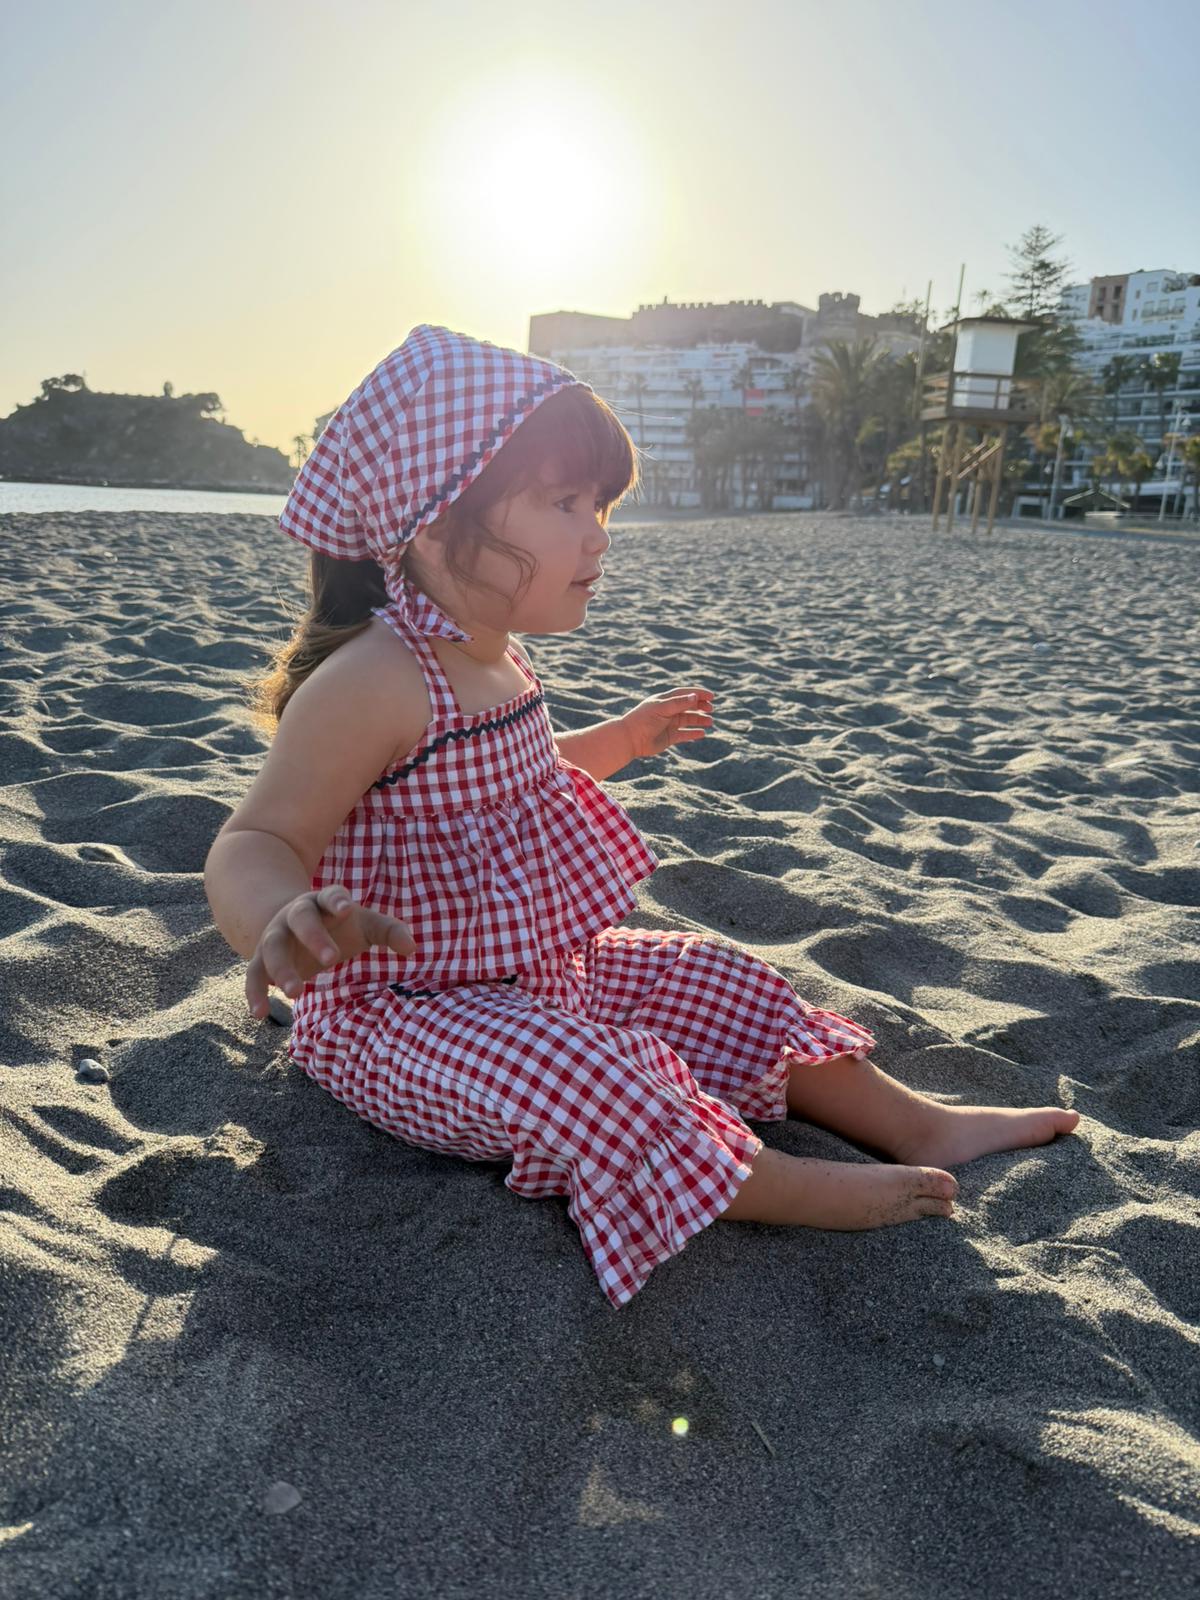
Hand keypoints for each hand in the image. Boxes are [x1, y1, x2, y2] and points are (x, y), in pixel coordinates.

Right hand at [245, 884, 415, 1018]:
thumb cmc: (338, 925)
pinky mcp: (261, 960)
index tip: (346, 909)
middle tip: (332, 960)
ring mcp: (275, 936)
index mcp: (323, 902)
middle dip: (314, 937)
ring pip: (272, 947)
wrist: (291, 923)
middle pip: (300, 919)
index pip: (330, 895)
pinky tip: (259, 1015)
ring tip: (296, 993)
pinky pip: (253, 974)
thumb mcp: (365, 924)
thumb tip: (412, 948)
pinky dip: (254, 993)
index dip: (337, 901)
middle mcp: (295, 915)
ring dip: (282, 969)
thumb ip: (389, 931)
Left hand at [621, 687, 714, 759]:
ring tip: (710, 722)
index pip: (684, 694)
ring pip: (688, 720)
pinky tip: (702, 733)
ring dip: (699, 720)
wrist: (630, 739)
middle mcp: (667, 711)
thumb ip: (679, 703)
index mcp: (664, 701)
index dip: (698, 694)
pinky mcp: (668, 737)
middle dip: (700, 707)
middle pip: (688, 706)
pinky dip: (693, 733)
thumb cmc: (643, 720)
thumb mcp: (662, 709)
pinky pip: (684, 734)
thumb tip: (695, 697)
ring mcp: (668, 724)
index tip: (711, 696)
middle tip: (711, 709)